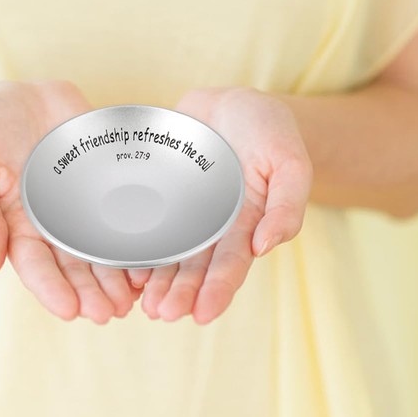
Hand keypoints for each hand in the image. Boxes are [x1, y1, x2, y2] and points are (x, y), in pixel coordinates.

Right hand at [0, 81, 140, 323]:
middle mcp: (54, 227)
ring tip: (132, 300)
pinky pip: (124, 218)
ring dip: (117, 279)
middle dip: (91, 292)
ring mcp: (82, 210)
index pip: (36, 267)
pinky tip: (151, 263)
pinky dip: (137, 242)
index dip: (52, 289)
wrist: (19, 97)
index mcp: (18, 229)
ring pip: (103, 251)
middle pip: (75, 268)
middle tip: (110, 314)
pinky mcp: (105, 189)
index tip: (70, 310)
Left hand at [134, 87, 311, 324]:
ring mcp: (186, 214)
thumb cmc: (269, 130)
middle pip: (195, 267)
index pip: (231, 265)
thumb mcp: (290, 162)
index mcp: (246, 225)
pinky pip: (148, 227)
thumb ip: (287, 206)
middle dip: (181, 293)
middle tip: (163, 314)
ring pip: (170, 255)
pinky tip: (127, 270)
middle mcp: (213, 227)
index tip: (202, 315)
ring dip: (159, 283)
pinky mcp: (163, 198)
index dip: (217, 290)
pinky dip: (139, 250)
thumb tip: (266, 248)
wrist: (234, 101)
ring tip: (146, 306)